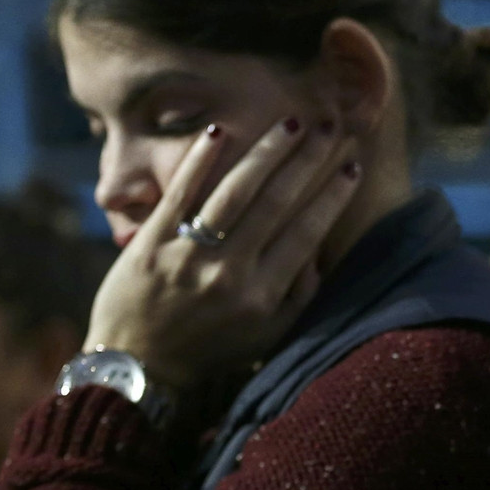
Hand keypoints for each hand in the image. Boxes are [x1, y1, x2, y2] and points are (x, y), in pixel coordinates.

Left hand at [84, 118, 361, 390]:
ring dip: (267, 152)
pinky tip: (221, 132)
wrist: (137, 367)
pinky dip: (200, 162)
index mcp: (262, 295)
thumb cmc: (212, 349)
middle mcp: (229, 272)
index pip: (307, 231)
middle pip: (277, 202)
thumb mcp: (268, 334)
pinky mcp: (150, 243)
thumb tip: (318, 250)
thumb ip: (299, 295)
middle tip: (329, 127)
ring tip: (291, 123)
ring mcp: (187, 255)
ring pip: (234, 192)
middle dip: (308, 159)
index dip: (333, 194)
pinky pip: (179, 194)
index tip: (351, 163)